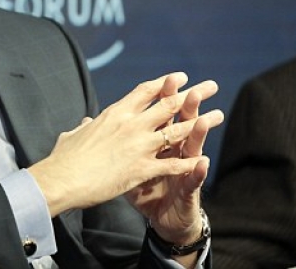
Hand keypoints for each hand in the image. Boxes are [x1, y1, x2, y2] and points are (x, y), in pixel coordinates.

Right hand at [29, 72, 223, 220]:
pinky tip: (203, 159)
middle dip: (193, 94)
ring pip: (177, 131)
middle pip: (168, 105)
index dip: (165, 83)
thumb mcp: (74, 134)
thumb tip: (87, 122)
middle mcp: (130, 125)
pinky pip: (172, 164)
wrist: (61, 178)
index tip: (180, 77)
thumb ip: (85, 126)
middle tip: (211, 86)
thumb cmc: (64, 157)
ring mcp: (138, 146)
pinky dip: (189, 162)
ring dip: (200, 123)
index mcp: (114, 113)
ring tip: (219, 115)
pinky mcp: (141, 169)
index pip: (145, 91)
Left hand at [126, 74, 221, 246]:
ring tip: (205, 119)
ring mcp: (183, 168)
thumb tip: (90, 122)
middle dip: (188, 106)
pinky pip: (192, 180)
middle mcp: (174, 151)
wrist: (164, 217)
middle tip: (197, 88)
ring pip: (192, 147)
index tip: (172, 77)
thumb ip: (111, 140)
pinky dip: (197, 171)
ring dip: (198, 133)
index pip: (162, 113)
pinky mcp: (186, 190)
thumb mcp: (124, 163)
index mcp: (157, 141)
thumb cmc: (144, 189)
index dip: (166, 96)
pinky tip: (203, 163)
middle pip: (181, 123)